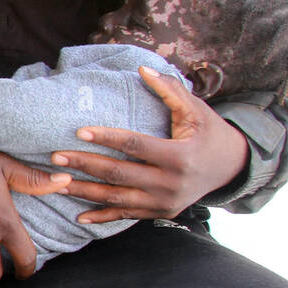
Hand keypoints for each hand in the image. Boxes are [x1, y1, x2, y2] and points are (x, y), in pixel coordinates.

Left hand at [52, 66, 249, 223]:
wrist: (231, 167)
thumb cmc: (209, 133)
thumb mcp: (196, 110)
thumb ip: (169, 89)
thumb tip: (142, 70)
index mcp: (180, 156)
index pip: (135, 145)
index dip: (107, 138)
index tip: (79, 131)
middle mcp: (171, 183)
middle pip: (120, 174)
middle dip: (85, 165)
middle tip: (56, 157)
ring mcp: (165, 202)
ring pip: (118, 198)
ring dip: (85, 192)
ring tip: (57, 183)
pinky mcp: (160, 212)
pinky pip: (127, 215)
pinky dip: (103, 217)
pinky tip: (79, 216)